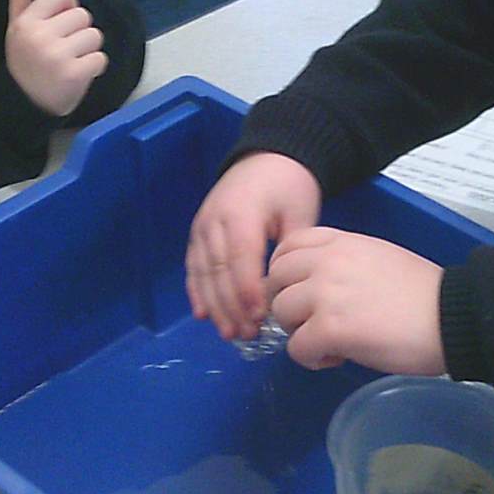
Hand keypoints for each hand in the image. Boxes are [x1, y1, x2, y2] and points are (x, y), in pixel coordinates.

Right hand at [4, 0, 107, 116]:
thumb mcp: (15, 32)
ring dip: (88, 49)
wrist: (24, 105)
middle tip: (65, 48)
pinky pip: (100, 57)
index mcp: (27, 22)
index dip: (68, 6)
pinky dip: (94, 67)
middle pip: (82, 14)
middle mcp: (41, 36)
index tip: (62, 21)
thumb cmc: (24, 66)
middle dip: (79, 31)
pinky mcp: (74, 73)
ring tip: (71, 61)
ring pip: (94, 35)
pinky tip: (77, 73)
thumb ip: (20, 2)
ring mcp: (58, 55)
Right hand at [187, 153, 322, 338]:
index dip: (248, 291)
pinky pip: (193, 266)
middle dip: (231, 306)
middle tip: (247, 335)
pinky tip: (204, 315)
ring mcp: (202, 226)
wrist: (267, 158)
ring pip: (203, 273)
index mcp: (241, 213)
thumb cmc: (289, 185)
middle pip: (218, 271)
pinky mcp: (197, 233)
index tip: (261, 317)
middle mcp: (214, 221)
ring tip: (229, 333)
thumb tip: (286, 288)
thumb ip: (292, 249)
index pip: (241, 258)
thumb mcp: (300, 212)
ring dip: (215, 306)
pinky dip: (197, 292)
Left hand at [265, 228, 444, 374]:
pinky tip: (338, 357)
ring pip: (281, 313)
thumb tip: (320, 286)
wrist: (452, 316)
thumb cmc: (424, 293)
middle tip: (313, 322)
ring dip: (299, 332)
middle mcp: (327, 261)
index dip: (285, 272)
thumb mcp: (378, 257)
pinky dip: (312, 358)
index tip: (300, 292)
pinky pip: (296, 347)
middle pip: (275, 279)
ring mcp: (326, 293)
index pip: (287, 246)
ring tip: (329, 342)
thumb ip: (343, 263)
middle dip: (288, 304)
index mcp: (341, 242)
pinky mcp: (330, 328)